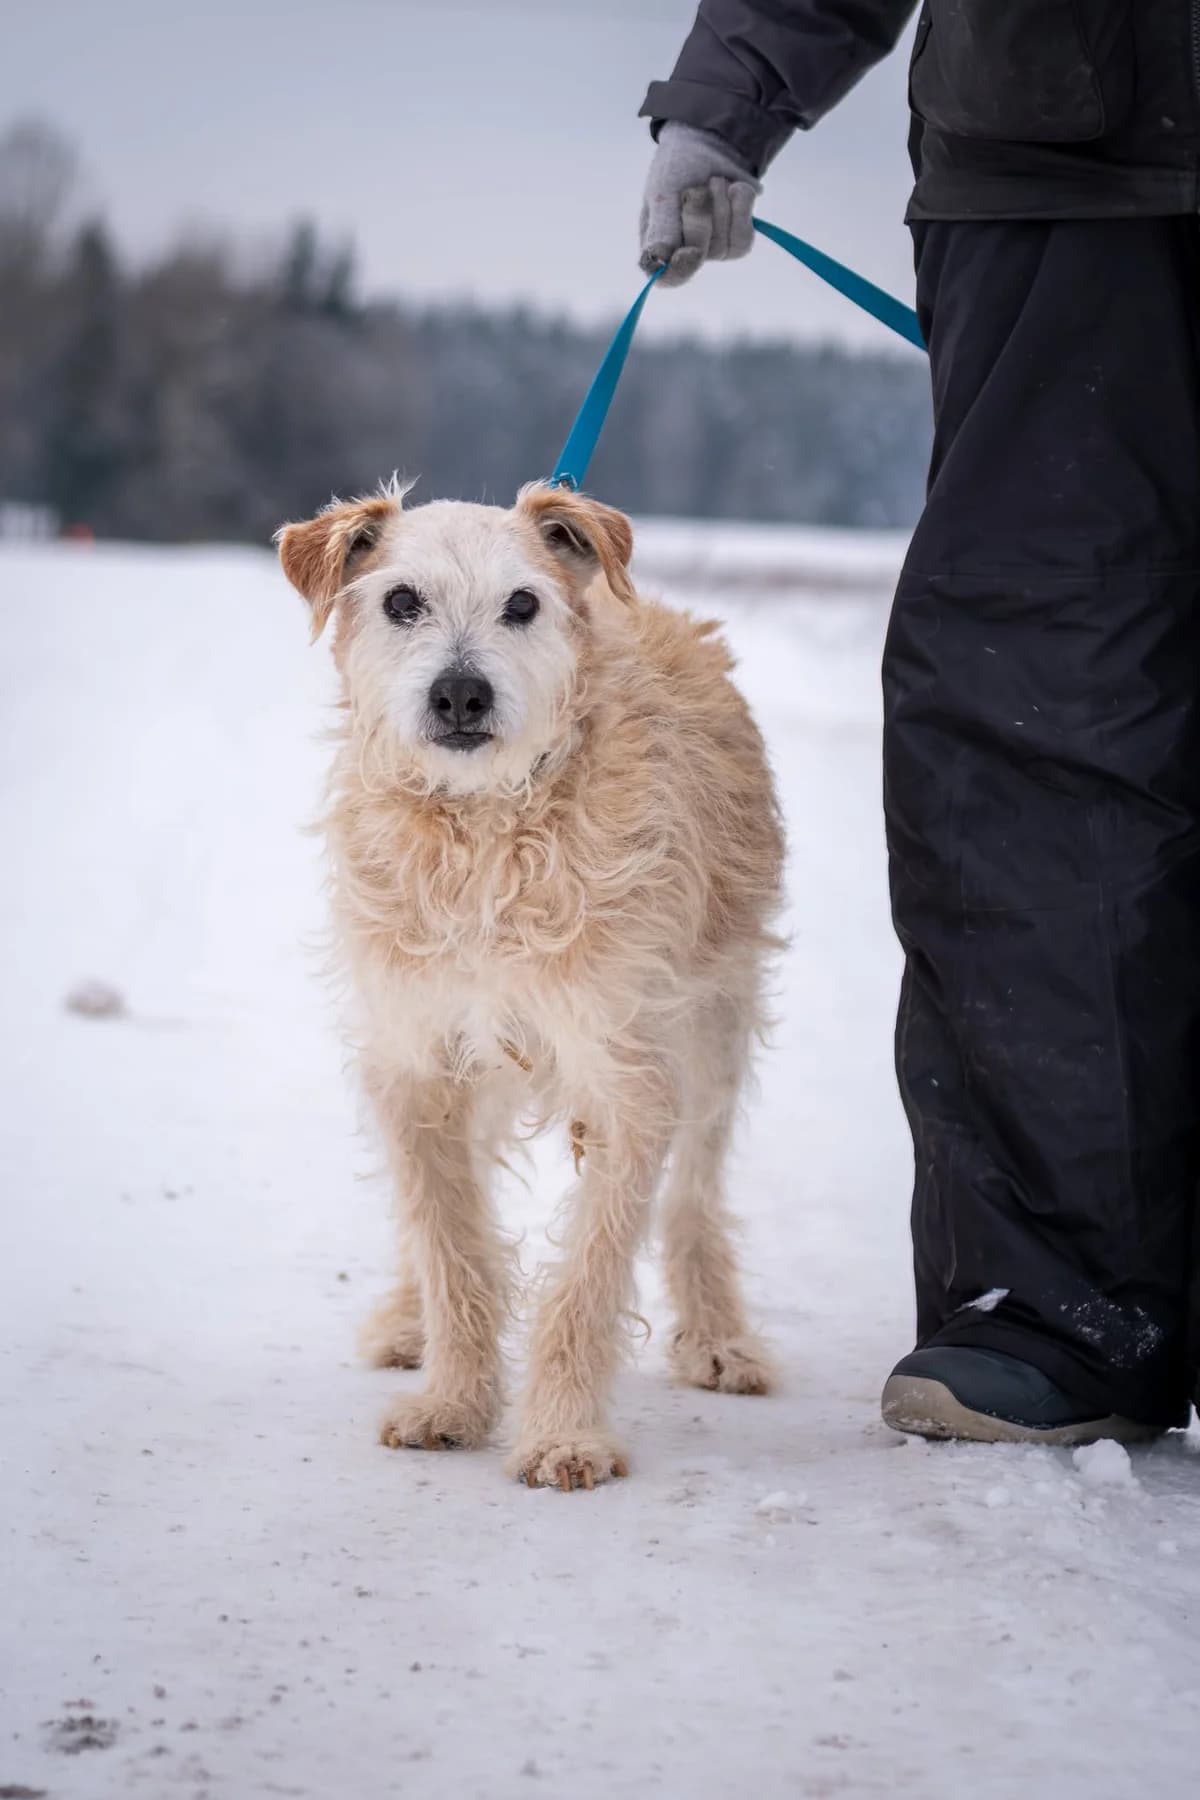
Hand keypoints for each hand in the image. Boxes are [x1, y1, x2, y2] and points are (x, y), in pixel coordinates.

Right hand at [639, 122, 760, 287]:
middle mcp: (683, 254)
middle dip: (701, 215)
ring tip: (714, 182)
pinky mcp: (736, 241)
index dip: (681, 269)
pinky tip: (735, 189)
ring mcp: (712, 250)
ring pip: (724, 245)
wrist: (712, 143)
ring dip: (721, 205)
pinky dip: (741, 208)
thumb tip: (657, 260)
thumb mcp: (664, 192)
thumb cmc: (677, 168)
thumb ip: (662, 228)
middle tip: (697, 188)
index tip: (692, 250)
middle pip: (700, 255)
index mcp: (657, 245)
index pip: (667, 278)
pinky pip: (744, 238)